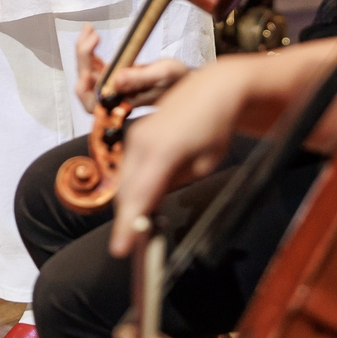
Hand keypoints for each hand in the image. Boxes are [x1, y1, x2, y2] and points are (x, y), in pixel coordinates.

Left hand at [75, 24, 191, 113]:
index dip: (85, 90)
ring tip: (88, 29)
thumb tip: (116, 80)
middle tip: (90, 35)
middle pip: (86, 82)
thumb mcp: (162, 74)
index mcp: (123, 102)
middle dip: (83, 57)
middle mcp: (114, 96)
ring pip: (88, 70)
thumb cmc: (177, 80)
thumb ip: (139, 79)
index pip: (94, 102)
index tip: (87, 72)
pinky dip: (91, 49)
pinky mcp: (116, 74)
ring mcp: (113, 84)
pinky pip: (96, 63)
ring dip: (84, 50)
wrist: (184, 77)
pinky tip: (92, 34)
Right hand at [107, 59, 253, 256]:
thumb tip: (154, 200)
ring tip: (141, 221)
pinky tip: (144, 196)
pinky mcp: (136, 133)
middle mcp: (141, 142)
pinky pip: (129, 167)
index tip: (120, 249)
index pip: (139, 196)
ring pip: (125, 180)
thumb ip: (174, 184)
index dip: (127, 226)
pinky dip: (134, 184)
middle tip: (133, 242)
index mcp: (162, 152)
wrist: (214, 88)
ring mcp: (136, 135)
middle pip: (125, 191)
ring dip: (130, 201)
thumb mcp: (204, 164)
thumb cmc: (215, 126)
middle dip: (127, 218)